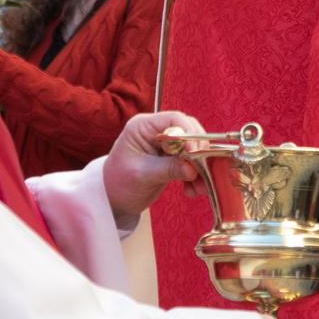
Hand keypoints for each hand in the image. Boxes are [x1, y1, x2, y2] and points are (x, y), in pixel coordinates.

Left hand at [102, 111, 209, 225]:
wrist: (113, 199)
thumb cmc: (119, 183)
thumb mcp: (142, 175)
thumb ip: (168, 168)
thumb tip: (192, 168)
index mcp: (143, 126)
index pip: (174, 120)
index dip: (190, 133)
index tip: (196, 152)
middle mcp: (156, 131)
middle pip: (189, 132)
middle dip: (199, 152)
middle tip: (205, 169)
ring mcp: (165, 144)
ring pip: (193, 148)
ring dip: (200, 167)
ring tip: (200, 187)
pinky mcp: (172, 158)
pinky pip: (191, 162)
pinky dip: (196, 175)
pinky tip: (192, 190)